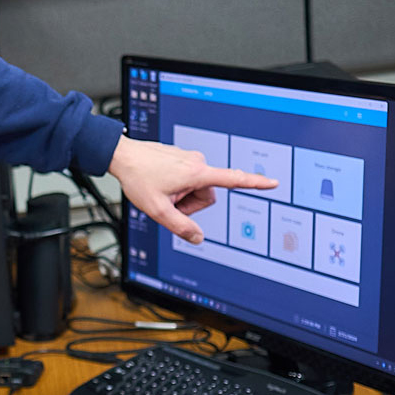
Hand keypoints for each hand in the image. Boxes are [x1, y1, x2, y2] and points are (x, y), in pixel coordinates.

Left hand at [107, 136, 277, 243]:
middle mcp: (197, 162)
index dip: (255, 183)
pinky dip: (175, 186)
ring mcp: (189, 159)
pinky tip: (158, 182)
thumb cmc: (138, 178)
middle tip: (167, 201)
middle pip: (207, 196)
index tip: (273, 182)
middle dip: (190, 205)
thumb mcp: (157, 210)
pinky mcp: (182, 158)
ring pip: (196, 189)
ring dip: (182, 196)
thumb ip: (180, 227)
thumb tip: (198, 238)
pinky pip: (186, 180)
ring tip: (161, 190)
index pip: (233, 180)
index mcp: (196, 173)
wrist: (122, 156)